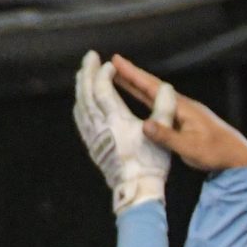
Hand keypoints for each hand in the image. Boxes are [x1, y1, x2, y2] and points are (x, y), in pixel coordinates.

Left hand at [71, 50, 170, 213]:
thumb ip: (165, 109)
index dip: (104, 74)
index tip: (110, 64)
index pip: (104, 89)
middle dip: (88, 73)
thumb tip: (167, 87)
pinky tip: (81, 101)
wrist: (136, 189)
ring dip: (81, 87)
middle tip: (90, 57)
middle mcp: (100, 125)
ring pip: (81, 105)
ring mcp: (93, 136)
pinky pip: (80, 120)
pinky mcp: (92, 145)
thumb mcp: (162, 134)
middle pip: (87, 93)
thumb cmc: (150, 162)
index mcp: (116, 119)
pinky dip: (80, 105)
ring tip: (83, 73)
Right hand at [111, 55, 246, 172]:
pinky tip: (138, 96)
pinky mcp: (183, 120)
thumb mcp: (190, 148)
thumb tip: (144, 125)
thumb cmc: (215, 152)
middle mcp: (181, 105)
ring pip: (154, 95)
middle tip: (112, 62)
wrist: (236, 156)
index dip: (134, 75)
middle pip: (151, 87)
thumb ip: (167, 136)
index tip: (117, 62)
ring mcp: (182, 112)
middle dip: (131, 75)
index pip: (153, 88)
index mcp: (182, 107)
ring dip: (136, 85)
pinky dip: (145, 98)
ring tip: (118, 76)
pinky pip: (158, 105)